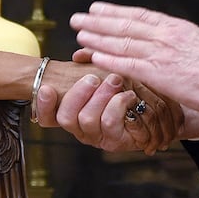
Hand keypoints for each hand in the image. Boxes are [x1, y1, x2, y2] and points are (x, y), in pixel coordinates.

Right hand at [34, 64, 182, 153]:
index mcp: (73, 114)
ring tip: (115, 80)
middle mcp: (82, 129)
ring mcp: (98, 137)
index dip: (44, 105)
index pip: (47, 116)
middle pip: (66, 117)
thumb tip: (80, 55)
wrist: (154, 109)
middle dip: (78, 93)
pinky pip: (111, 124)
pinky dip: (118, 105)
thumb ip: (90, 65)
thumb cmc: (127, 90)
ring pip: (87, 120)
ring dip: (100, 96)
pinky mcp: (118, 142)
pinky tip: (128, 95)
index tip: (48, 88)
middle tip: (93, 77)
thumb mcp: (106, 75)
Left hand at [70, 2, 198, 114]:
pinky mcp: (160, 73)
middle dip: (99, 21)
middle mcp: (166, 36)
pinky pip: (126, 64)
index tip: (99, 8)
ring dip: (97, 37)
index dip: (116, 11)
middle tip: (78, 17)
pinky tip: (93, 54)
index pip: (140, 15)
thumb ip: (186, 41)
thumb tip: (178, 42)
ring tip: (79, 33)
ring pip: (121, 41)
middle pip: (125, 24)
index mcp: (177, 27)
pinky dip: (108, 58)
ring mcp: (161, 53)